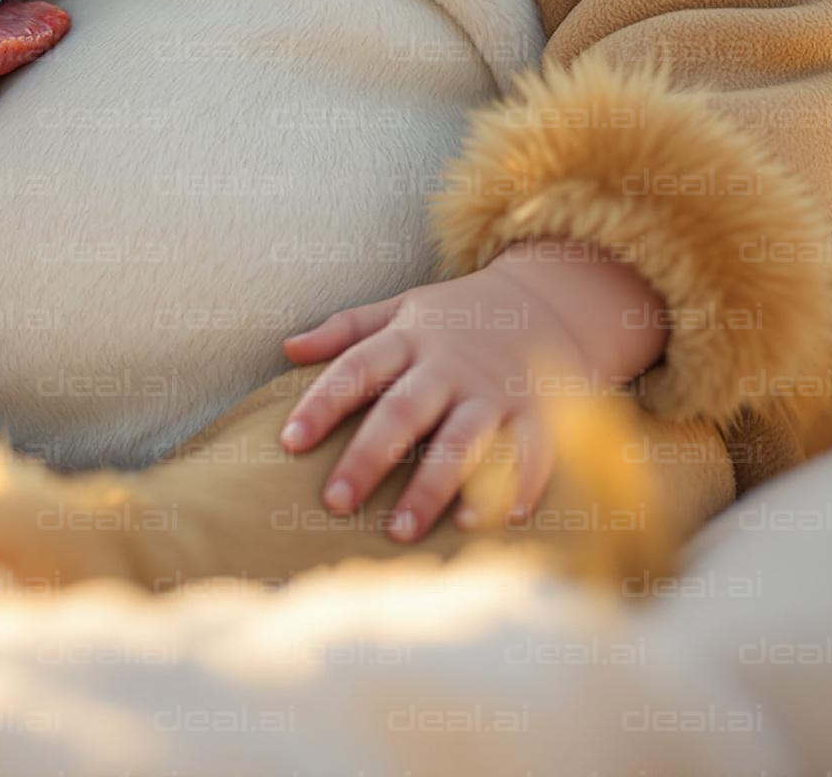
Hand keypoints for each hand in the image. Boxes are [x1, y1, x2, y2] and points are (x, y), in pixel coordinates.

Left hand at [278, 243, 667, 542]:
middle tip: (335, 503)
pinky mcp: (538, 414)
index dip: (322, 404)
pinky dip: (518, 485)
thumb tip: (287, 348)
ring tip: (400, 531)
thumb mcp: (400, 308)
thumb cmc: (455, 317)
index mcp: (410, 339)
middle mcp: (449, 366)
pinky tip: (499, 520)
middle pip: (403, 412)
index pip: (356, 369)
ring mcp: (494, 391)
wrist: (544, 301)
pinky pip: (530, 453)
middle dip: (368, 457)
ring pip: (460, 441)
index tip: (289, 442)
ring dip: (431, 487)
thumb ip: (345, 329)